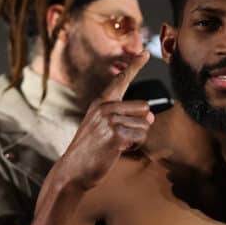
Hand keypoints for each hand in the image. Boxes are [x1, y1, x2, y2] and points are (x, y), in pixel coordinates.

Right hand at [54, 51, 152, 191]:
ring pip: (145, 124)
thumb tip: (151, 116)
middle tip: (122, 136)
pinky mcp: (115, 135)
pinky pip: (141, 136)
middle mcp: (104, 107)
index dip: (135, 66)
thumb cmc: (92, 150)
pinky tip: (118, 150)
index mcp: (100, 102)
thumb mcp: (103, 128)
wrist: (73, 171)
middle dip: (140, 125)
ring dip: (137, 137)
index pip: (121, 80)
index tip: (145, 53)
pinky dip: (134, 146)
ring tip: (117, 144)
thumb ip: (127, 118)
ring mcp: (109, 120)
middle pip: (144, 107)